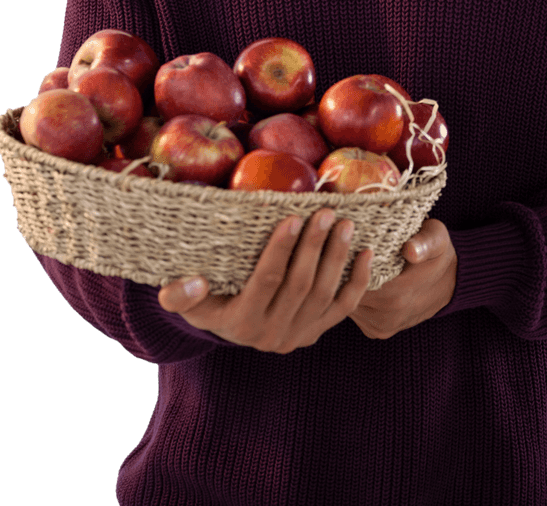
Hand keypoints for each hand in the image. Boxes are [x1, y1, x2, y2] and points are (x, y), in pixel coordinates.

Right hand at [157, 209, 373, 353]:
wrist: (230, 326)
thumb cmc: (205, 300)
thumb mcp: (186, 300)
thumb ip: (179, 294)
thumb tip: (193, 281)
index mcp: (241, 323)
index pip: (266, 281)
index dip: (280, 250)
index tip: (293, 217)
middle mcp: (271, 335)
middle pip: (300, 285)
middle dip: (315, 246)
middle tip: (326, 212)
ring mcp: (298, 335)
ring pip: (324, 294)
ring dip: (338, 257)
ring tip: (346, 223)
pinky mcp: (317, 331)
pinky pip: (344, 308)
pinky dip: (358, 281)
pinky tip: (366, 252)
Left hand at [349, 219, 456, 339]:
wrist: (451, 282)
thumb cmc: (438, 252)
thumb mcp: (436, 238)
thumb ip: (424, 243)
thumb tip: (410, 250)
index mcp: (399, 291)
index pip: (357, 277)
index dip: (346, 258)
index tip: (342, 239)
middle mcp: (388, 315)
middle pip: (349, 291)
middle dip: (341, 270)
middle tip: (336, 246)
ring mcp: (381, 326)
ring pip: (348, 303)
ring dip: (343, 285)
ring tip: (342, 261)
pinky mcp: (376, 331)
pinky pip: (355, 313)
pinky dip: (352, 296)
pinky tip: (353, 279)